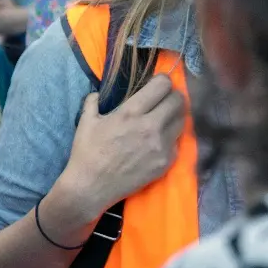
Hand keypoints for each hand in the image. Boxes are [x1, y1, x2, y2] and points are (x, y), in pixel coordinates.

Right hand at [60, 74, 185, 219]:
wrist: (91, 186)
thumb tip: (98, 94)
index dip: (163, 81)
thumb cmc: (86, 152)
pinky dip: (170, 137)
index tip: (158, 84)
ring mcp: (162, 145)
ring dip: (174, 116)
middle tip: (163, 100)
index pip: (163, 85)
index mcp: (131, 112)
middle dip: (172, 96)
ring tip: (163, 119)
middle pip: (178, 100)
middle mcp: (151, 126)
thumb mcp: (86, 122)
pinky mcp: (166, 161)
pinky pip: (177, 142)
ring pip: (182, 120)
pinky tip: (157, 140)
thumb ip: (93, 102)